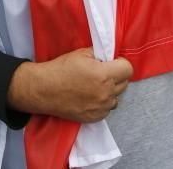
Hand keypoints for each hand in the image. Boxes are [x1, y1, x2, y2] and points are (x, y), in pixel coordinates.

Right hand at [8, 47, 132, 123]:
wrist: (44, 89)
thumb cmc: (61, 69)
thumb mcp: (82, 53)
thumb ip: (101, 54)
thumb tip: (111, 56)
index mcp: (104, 75)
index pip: (128, 69)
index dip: (121, 63)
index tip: (113, 62)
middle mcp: (105, 94)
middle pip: (124, 83)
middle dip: (116, 76)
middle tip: (103, 72)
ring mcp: (100, 108)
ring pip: (116, 98)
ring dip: (110, 91)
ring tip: (96, 85)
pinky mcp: (94, 118)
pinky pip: (107, 109)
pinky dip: (102, 103)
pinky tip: (90, 96)